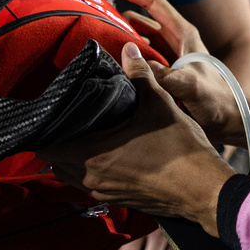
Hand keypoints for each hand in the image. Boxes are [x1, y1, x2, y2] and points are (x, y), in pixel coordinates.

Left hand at [41, 43, 237, 235]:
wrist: (204, 189)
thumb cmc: (181, 149)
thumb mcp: (160, 104)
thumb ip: (140, 75)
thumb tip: (128, 49)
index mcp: (94, 155)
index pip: (47, 145)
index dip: (45, 128)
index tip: (51, 111)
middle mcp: (92, 178)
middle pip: (56, 160)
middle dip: (59, 139)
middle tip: (69, 117)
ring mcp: (105, 192)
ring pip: (72, 174)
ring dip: (74, 155)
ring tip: (86, 132)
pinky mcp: (118, 200)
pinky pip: (91, 182)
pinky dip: (91, 167)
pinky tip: (108, 151)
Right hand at [98, 0, 249, 144]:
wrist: (231, 121)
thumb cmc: (218, 100)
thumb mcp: (190, 85)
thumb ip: (163, 75)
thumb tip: (133, 59)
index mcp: (183, 33)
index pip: (152, 1)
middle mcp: (174, 41)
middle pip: (139, 20)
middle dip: (116, 18)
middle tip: (91, 25)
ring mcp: (168, 57)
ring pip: (137, 40)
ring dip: (120, 41)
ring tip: (95, 47)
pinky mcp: (163, 74)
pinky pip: (140, 60)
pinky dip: (126, 61)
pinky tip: (111, 69)